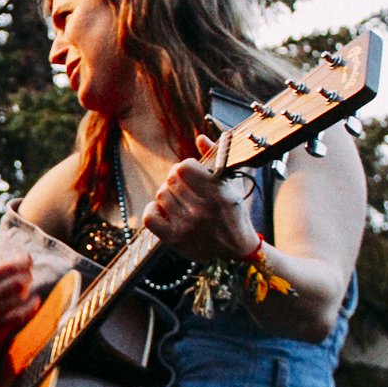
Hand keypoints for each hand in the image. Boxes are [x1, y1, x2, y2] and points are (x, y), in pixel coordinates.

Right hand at [0, 257, 38, 343]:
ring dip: (28, 288)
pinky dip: (30, 307)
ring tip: (27, 285)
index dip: (23, 261)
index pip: (9, 268)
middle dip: (27, 275)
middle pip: (19, 282)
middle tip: (27, 273)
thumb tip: (12, 262)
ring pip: (21, 297)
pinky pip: (19, 315)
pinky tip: (34, 301)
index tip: (26, 258)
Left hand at [140, 135, 257, 260]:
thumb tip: (200, 137)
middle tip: (184, 189)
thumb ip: (215, 159)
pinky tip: (165, 211)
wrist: (237, 249)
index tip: (190, 174)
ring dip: (167, 195)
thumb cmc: (232, 212)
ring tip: (179, 201)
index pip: (184, 167)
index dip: (185, 167)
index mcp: (217, 193)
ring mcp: (187, 226)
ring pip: (160, 196)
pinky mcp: (174, 239)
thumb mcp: (230, 185)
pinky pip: (150, 216)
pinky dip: (154, 210)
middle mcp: (202, 210)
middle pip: (170, 180)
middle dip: (176, 181)